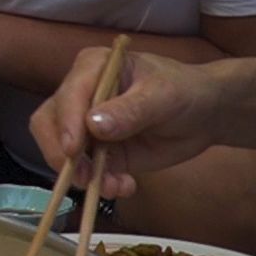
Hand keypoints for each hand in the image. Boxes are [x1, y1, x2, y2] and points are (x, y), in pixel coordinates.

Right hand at [28, 48, 223, 198]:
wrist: (206, 115)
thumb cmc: (185, 91)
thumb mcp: (163, 96)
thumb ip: (130, 110)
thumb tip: (93, 126)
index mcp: (93, 69)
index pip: (67, 95)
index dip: (66, 122)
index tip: (74, 150)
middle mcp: (81, 96)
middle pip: (49, 124)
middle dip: (62, 154)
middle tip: (83, 177)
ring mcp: (86, 126)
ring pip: (62, 152)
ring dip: (82, 174)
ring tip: (114, 187)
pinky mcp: (98, 152)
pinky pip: (86, 171)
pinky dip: (100, 183)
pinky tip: (124, 186)